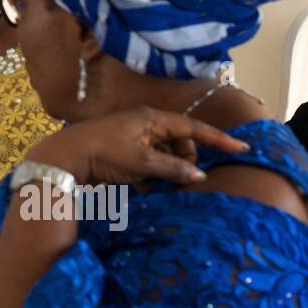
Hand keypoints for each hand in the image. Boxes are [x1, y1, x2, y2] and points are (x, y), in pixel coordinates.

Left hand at [29, 107, 247, 186]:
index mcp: (152, 119)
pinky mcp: (123, 151)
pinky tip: (144, 188)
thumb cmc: (104, 153)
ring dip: (168, 170)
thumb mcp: (142, 163)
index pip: (193, 127)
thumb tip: (200, 176)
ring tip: (161, 186)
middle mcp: (145, 123)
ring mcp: (133, 136)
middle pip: (179, 142)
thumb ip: (173, 169)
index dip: (218, 138)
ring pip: (164, 154)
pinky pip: (148, 162)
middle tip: (182, 178)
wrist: (65, 157)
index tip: (242, 147)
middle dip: (186, 160)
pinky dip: (151, 175)